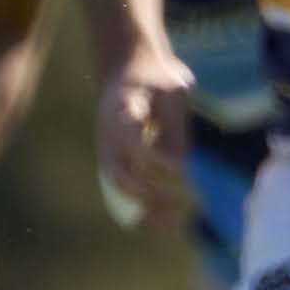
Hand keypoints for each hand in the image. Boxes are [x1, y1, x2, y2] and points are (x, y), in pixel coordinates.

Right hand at [94, 52, 201, 230]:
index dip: (157, 162)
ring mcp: (107, 148)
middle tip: (181, 203)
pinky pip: (122, 191)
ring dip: (143, 209)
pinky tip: (165, 222)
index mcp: (121, 112)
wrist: (130, 67)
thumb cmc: (157, 78)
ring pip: (118, 189)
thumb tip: (179, 169)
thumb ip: (174, 127)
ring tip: (173, 223)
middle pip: (121, 176)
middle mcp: (109, 135)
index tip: (182, 172)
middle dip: (151, 195)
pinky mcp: (114, 159)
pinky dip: (140, 210)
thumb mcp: (173, 91)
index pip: (135, 146)